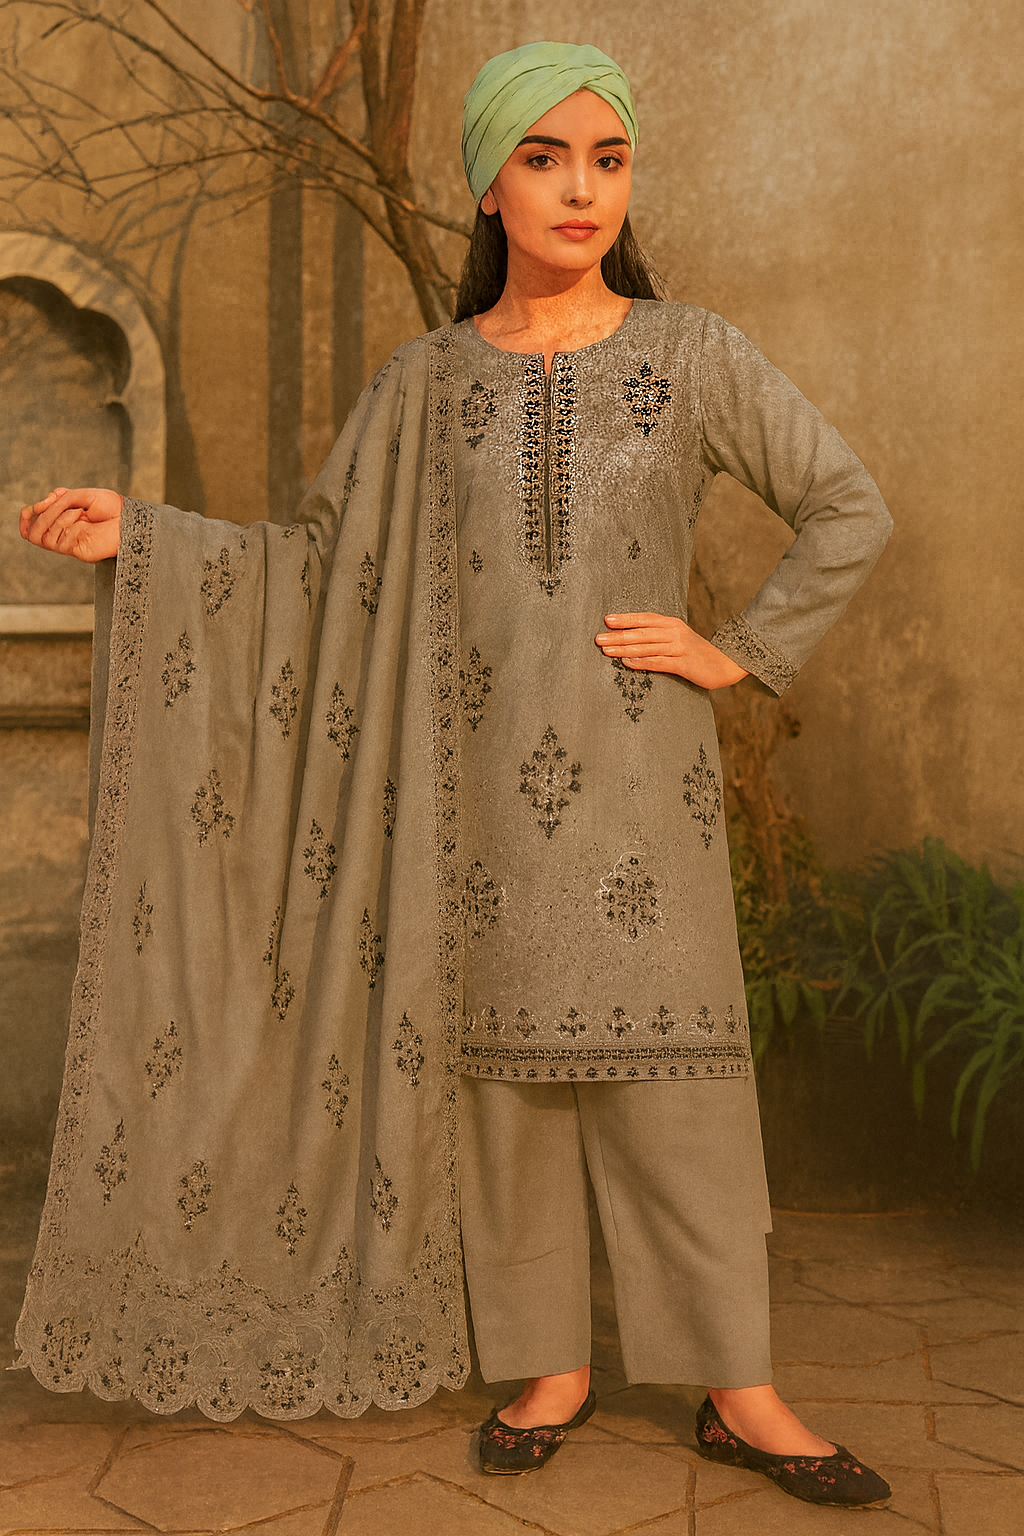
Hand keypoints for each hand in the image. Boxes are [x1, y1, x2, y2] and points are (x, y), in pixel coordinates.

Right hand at [19, 487, 122, 562]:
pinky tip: (79, 516)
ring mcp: (70, 542)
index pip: (33, 523)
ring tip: (75, 509)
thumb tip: (39, 506)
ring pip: (41, 538)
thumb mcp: (82, 495)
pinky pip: (57, 542)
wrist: (131, 519)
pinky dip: (64, 524)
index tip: (33, 506)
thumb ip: (61, 499)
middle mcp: (63, 532)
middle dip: (38, 516)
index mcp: (62, 518)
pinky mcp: (77, 550)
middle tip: (53, 504)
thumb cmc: (111, 507)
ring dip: (53, 518)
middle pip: (32, 533)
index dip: (27, 515)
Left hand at [595, 611, 748, 689]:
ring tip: (607, 650)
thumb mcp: (678, 637)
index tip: (607, 620)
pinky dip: (641, 662)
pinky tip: (627, 663)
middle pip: (641, 633)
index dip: (626, 619)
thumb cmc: (696, 652)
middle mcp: (675, 633)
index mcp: (672, 623)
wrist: (726, 663)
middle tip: (599, 638)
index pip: (645, 619)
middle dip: (618, 636)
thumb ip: (658, 635)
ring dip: (624, 649)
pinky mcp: (683, 664)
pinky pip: (658, 662)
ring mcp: (679, 648)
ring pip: (647, 647)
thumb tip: (631, 637)